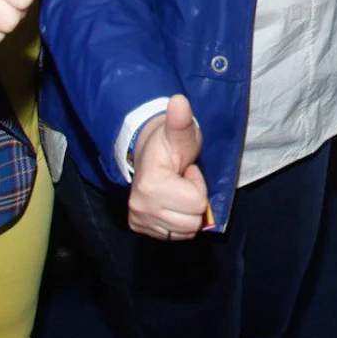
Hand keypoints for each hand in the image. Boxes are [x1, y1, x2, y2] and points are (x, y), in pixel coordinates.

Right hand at [128, 94, 209, 239]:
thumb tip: (179, 101)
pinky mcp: (139, 227)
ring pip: (184, 231)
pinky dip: (177, 221)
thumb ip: (180, 120)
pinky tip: (170, 202)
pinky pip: (174, 236)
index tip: (185, 170)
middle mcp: (140, 207)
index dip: (197, 184)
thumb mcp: (180, 131)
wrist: (147, 151)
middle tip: (181, 181)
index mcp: (150, 186)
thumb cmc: (169, 143)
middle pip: (192, 222)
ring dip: (186, 211)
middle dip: (193, 200)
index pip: (197, 203)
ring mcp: (139, 219)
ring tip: (176, 190)